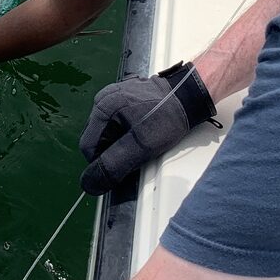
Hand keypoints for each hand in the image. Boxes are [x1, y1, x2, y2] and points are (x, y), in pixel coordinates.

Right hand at [78, 61, 218, 195]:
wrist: (191, 95)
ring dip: (120, 143)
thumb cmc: (168, 117)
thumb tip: (89, 184)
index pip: (88, 148)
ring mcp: (113, 96)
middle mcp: (103, 99)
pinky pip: (116, 122)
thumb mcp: (141, 146)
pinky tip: (142, 132)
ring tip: (142, 141)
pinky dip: (126, 133)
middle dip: (112, 152)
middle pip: (96, 139)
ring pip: (106, 132)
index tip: (124, 166)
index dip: (103, 164)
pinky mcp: (124, 97)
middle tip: (136, 153)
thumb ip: (114, 165)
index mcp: (102, 107)